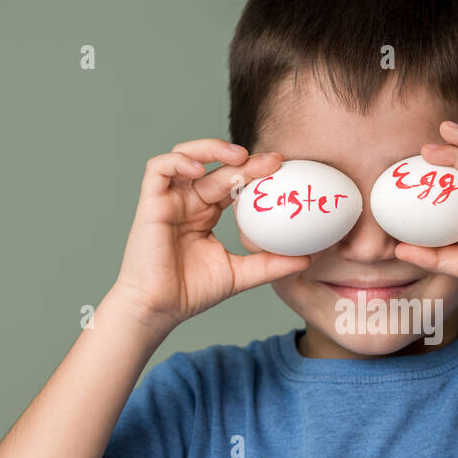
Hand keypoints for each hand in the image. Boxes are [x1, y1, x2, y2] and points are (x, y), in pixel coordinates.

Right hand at [109, 140, 309, 333]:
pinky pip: (159, 168)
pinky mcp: (150, 202)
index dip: (256, 172)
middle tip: (273, 161)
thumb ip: (270, 265)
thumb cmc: (191, 292)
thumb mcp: (240, 275)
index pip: (232, 182)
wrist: (159, 309)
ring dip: (211, 148)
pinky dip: (179, 161)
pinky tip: (200, 169)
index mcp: (205, 213)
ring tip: (239, 156)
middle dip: (246, 160)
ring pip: (185, 155)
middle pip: (217, 167)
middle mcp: (188, 201)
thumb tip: (307, 259)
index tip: (282, 169)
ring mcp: (168, 200)